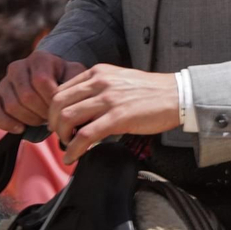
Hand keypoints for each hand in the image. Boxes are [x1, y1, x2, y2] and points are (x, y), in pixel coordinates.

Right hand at [0, 50, 85, 132]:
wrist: (50, 79)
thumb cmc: (65, 78)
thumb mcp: (75, 75)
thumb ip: (76, 82)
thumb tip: (71, 101)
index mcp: (39, 58)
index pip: (41, 82)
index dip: (52, 100)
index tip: (62, 109)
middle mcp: (18, 66)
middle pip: (26, 96)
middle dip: (42, 112)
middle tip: (53, 118)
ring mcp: (4, 81)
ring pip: (11, 105)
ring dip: (29, 119)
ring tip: (42, 121)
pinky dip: (5, 122)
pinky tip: (20, 129)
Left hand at [49, 65, 180, 164]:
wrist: (178, 95)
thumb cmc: (151, 91)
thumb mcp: (119, 80)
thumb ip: (98, 89)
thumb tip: (79, 112)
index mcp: (99, 72)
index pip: (61, 89)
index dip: (53, 109)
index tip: (57, 122)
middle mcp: (100, 82)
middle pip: (58, 103)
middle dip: (52, 123)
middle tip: (59, 136)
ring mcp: (109, 99)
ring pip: (67, 118)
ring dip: (61, 137)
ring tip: (67, 146)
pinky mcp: (118, 117)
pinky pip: (85, 135)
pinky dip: (73, 149)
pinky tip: (72, 157)